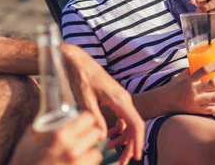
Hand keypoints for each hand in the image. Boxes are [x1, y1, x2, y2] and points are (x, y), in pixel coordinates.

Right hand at [10, 112, 102, 164]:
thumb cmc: (23, 160)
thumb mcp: (29, 139)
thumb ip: (41, 125)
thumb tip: (49, 115)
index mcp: (59, 135)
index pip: (88, 118)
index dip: (86, 118)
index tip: (83, 121)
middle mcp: (71, 150)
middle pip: (96, 134)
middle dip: (90, 133)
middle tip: (84, 136)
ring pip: (96, 153)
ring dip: (90, 151)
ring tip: (81, 152)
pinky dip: (86, 163)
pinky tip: (76, 163)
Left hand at [62, 44, 143, 164]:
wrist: (76, 60)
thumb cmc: (80, 76)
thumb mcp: (85, 98)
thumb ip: (95, 117)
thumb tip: (102, 136)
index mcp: (119, 99)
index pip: (136, 123)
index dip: (138, 141)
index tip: (136, 156)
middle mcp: (123, 98)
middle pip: (135, 125)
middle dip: (132, 144)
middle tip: (125, 161)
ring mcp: (120, 98)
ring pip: (129, 122)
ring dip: (126, 138)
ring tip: (120, 155)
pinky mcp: (114, 98)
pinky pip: (122, 117)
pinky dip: (120, 129)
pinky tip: (112, 138)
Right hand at [165, 63, 214, 113]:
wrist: (164, 102)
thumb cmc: (171, 88)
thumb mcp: (179, 77)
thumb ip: (188, 72)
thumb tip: (196, 66)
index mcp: (189, 80)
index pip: (203, 70)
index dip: (214, 66)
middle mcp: (193, 90)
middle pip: (213, 84)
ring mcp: (195, 101)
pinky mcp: (196, 110)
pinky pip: (212, 110)